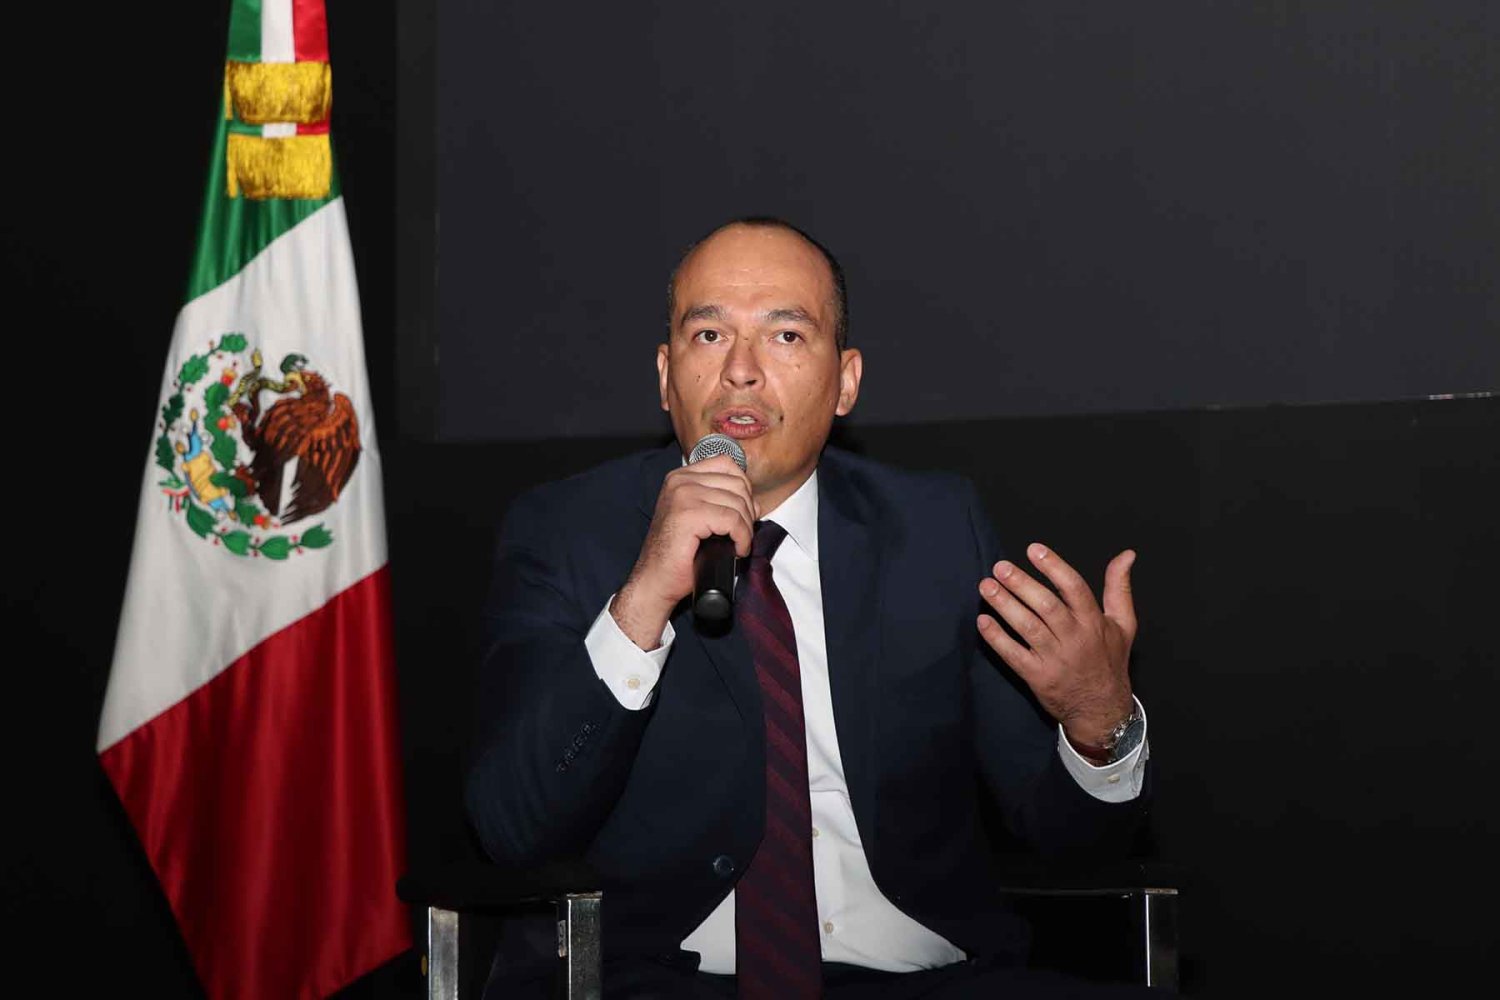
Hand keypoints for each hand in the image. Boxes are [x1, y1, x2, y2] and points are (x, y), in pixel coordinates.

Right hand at [611, 455, 755, 648]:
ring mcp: (683, 495)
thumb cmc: (679, 554)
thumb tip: (755, 502)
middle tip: (741, 534)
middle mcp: (680, 481)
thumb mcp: (700, 517)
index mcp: (681, 477)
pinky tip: (736, 550)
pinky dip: (742, 538)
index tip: (741, 514)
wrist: (656, 580)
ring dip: (746, 528)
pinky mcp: (689, 515)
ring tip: (738, 544)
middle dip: (748, 511)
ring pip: (738, 502)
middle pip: (737, 483)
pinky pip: (733, 520)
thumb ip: (722, 502)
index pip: (728, 465)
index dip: (743, 489)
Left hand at [976, 543, 1137, 748]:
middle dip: (1021, 583)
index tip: (1033, 549)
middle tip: (1000, 566)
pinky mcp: (1037, 677)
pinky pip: (1013, 655)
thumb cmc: (1109, 660)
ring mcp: (1055, 659)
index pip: (1074, 588)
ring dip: (1005, 605)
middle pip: (1046, 606)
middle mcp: (1075, 639)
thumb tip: (1126, 555)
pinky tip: (983, 621)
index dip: (1053, 567)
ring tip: (986, 586)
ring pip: (1027, 627)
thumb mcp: (1123, 624)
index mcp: (1094, 622)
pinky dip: (997, 638)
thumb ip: (1119, 588)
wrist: (1102, 709)